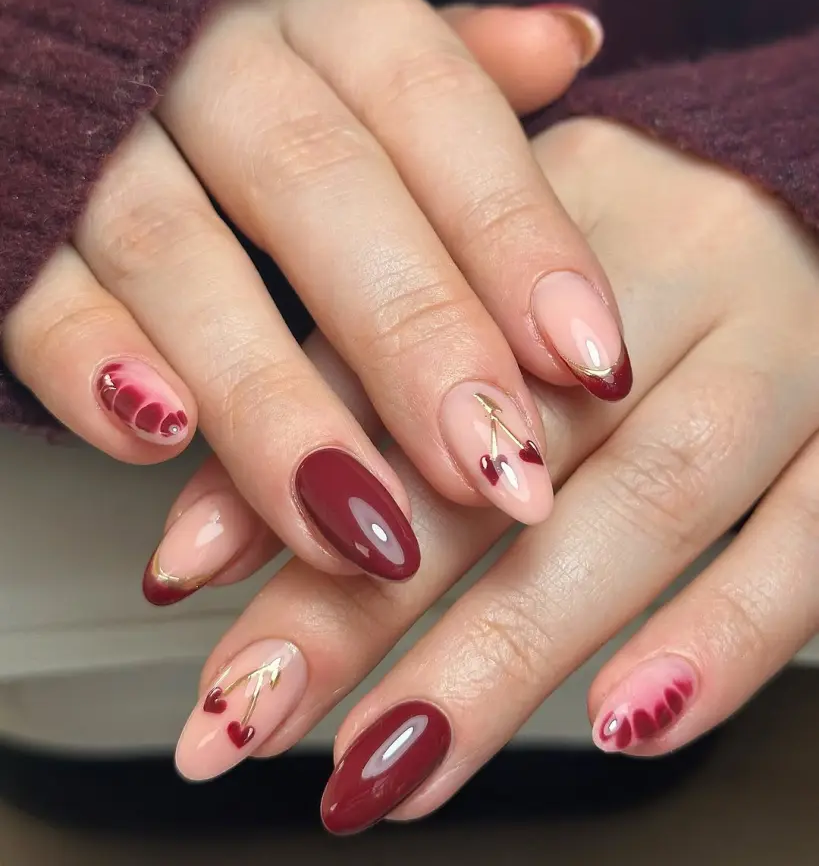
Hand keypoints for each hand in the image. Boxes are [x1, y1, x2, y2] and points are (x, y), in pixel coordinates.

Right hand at [2, 0, 623, 586]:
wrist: (84, 54)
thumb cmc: (263, 79)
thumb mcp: (363, 53)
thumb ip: (457, 70)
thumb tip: (569, 44)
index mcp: (317, 9)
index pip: (436, 103)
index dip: (516, 237)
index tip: (590, 365)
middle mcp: (209, 58)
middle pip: (317, 185)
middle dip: (413, 339)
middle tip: (498, 472)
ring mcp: (97, 135)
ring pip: (176, 257)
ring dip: (273, 404)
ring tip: (362, 525)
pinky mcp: (13, 214)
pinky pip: (40, 294)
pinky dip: (95, 370)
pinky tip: (160, 448)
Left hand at [171, 119, 817, 832]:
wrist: (812, 191)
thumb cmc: (638, 248)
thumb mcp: (498, 268)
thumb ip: (360, 379)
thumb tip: (203, 541)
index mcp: (562, 200)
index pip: (405, 344)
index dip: (295, 468)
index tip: (189, 587)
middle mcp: (681, 254)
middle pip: (510, 436)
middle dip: (370, 595)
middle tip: (255, 711)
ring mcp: (788, 337)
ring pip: (648, 499)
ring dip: (510, 650)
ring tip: (394, 765)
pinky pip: (810, 539)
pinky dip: (721, 640)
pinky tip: (626, 723)